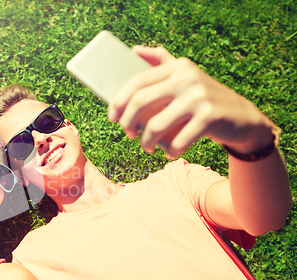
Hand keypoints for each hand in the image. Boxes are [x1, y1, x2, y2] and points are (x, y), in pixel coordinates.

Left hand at [108, 45, 273, 158]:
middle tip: (128, 134)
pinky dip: (170, 151)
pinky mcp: (209, 117)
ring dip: (147, 142)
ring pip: (155, 126)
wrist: (243, 118)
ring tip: (148, 147)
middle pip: (140, 102)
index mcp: (178, 67)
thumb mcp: (186, 76)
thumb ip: (162, 62)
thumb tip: (134, 50)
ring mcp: (199, 97)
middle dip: (127, 122)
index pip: (137, 81)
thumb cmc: (203, 100)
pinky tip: (170, 153)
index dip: (119, 101)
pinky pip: (177, 141)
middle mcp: (187, 78)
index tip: (112, 117)